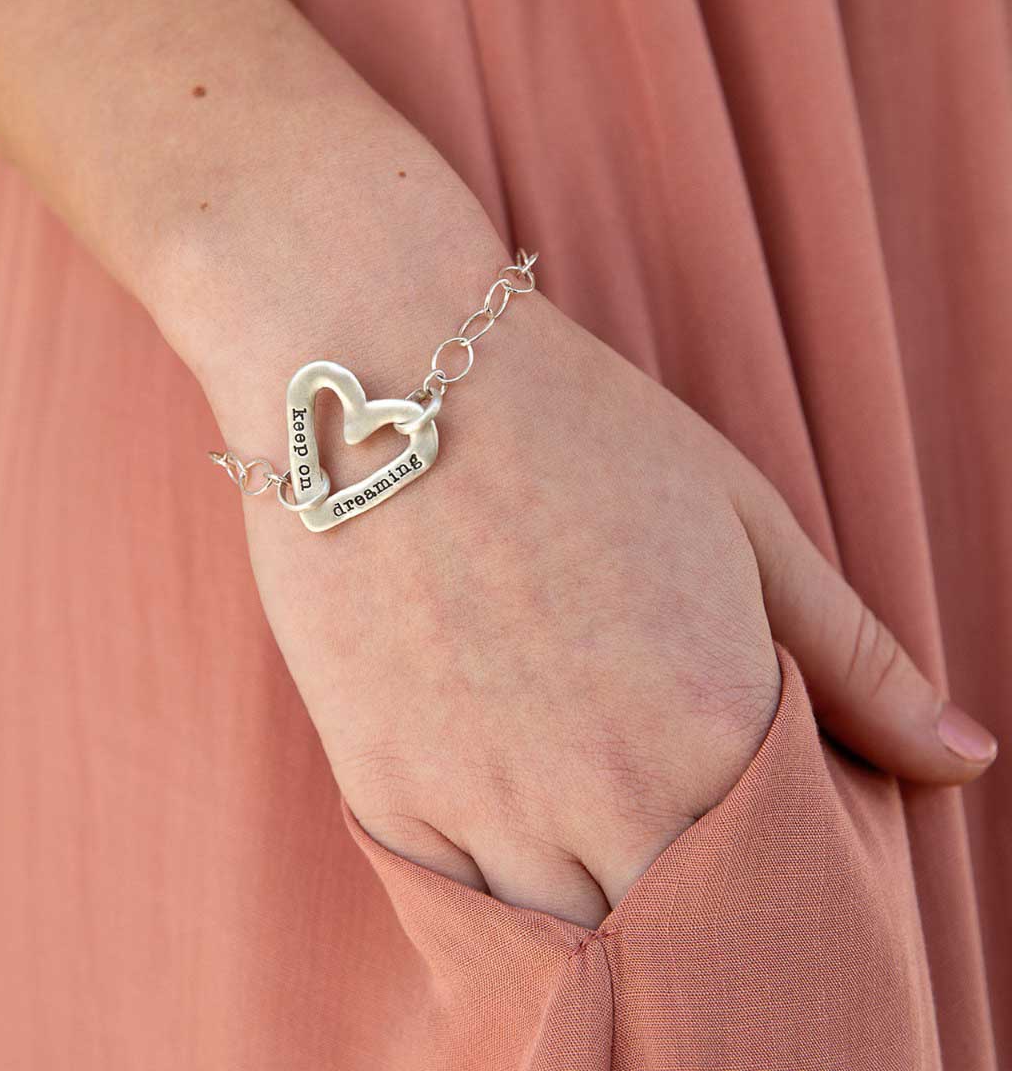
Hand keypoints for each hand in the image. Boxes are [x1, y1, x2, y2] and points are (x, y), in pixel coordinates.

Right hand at [228, 264, 995, 929]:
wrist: (384, 388)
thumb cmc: (576, 432)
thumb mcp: (743, 521)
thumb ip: (855, 661)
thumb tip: (962, 761)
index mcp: (713, 726)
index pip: (780, 892)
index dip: (780, 900)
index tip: (765, 875)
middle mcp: (604, 791)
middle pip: (670, 941)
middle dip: (691, 937)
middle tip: (681, 877)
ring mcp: (482, 802)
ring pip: (563, 949)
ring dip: (595, 935)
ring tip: (598, 864)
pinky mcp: (385, 788)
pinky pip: (455, 909)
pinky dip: (497, 908)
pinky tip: (512, 858)